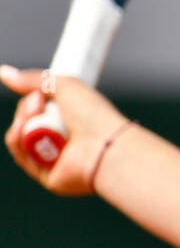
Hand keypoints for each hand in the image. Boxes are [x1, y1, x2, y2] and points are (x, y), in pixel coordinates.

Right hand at [1, 64, 128, 196]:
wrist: (103, 145)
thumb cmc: (94, 115)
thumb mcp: (65, 86)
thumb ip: (34, 80)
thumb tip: (5, 73)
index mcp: (73, 120)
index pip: (41, 108)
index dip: (33, 99)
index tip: (36, 92)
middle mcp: (64, 139)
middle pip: (27, 121)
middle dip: (26, 108)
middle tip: (38, 102)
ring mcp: (54, 157)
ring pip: (19, 136)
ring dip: (22, 122)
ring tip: (37, 114)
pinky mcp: (46, 174)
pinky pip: (21, 155)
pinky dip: (18, 140)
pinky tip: (26, 131)